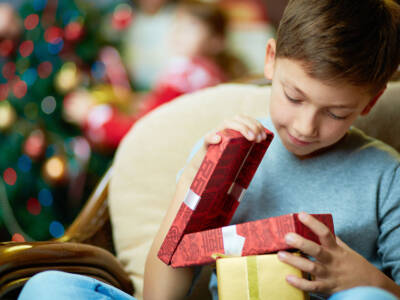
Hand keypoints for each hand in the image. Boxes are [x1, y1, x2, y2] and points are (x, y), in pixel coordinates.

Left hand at [204, 115, 266, 146]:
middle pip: (244, 119)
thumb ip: (209, 140)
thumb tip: (218, 138)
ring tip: (263, 138)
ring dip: (258, 127)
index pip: (235, 123)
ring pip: (249, 119)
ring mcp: (237, 123)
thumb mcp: (206, 144)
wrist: (211, 149)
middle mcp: (231, 121)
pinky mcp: (243, 126)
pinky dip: (259, 127)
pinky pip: (252, 123)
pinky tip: (264, 134)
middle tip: (259, 140)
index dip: (245, 129)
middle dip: (254, 128)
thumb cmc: (209, 147)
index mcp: (223, 124)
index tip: (252, 139)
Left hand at [277, 212, 397, 294]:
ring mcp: (329, 275)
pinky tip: (288, 277)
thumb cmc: (355, 266)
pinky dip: (300, 283)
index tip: (301, 215)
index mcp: (336, 250)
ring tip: (280, 255)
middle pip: (316, 250)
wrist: (372, 288)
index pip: (325, 233)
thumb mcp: (346, 250)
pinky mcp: (327, 288)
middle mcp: (332, 261)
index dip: (313, 223)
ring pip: (311, 268)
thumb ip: (334, 240)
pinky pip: (312, 286)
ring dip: (294, 261)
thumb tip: (321, 228)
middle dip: (300, 243)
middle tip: (287, 236)